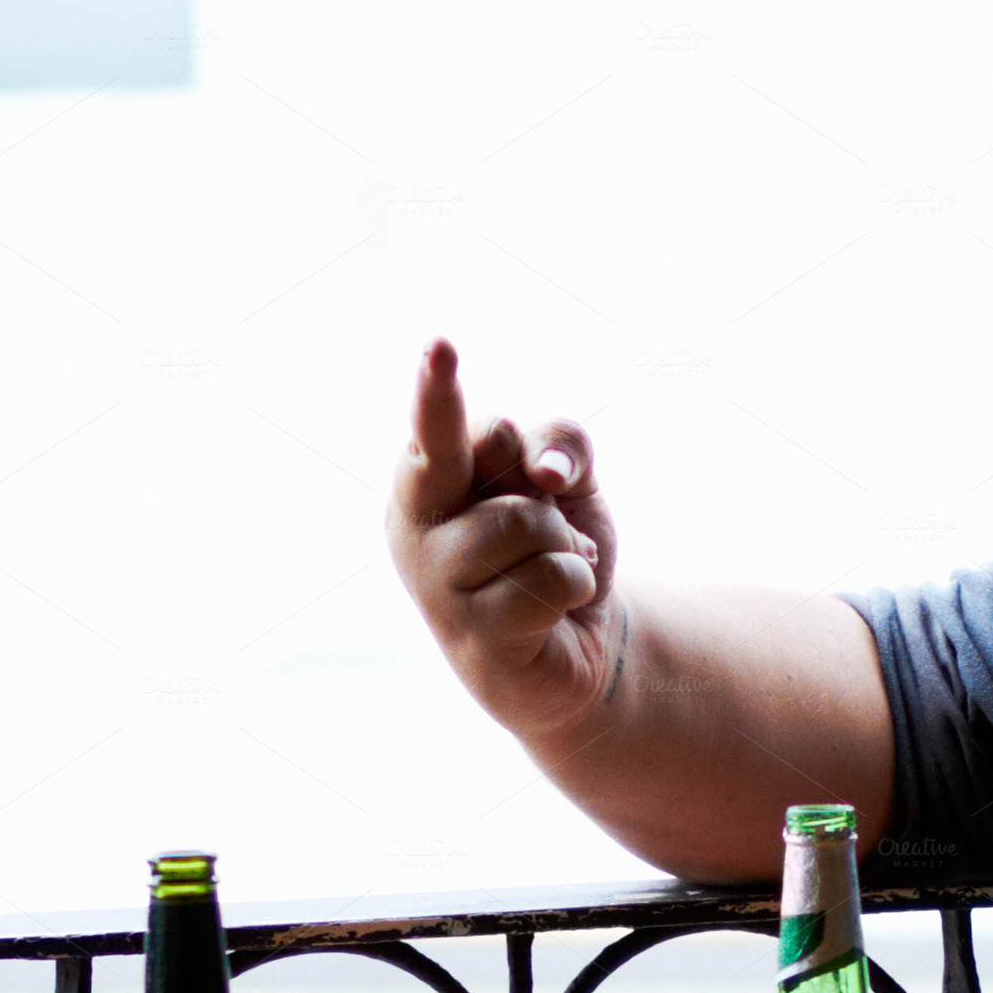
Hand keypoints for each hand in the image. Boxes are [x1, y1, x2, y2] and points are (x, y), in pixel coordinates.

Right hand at [390, 339, 623, 741]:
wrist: (574, 648)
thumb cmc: (552, 548)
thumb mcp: (566, 478)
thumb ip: (557, 442)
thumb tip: (544, 469)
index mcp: (427, 478)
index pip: (440, 423)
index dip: (438, 385)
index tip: (437, 344)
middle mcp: (416, 525)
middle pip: (443, 451)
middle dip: (443, 403)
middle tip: (446, 356)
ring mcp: (437, 583)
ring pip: (525, 518)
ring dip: (564, 540)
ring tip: (552, 564)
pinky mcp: (476, 636)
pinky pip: (550, 576)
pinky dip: (575, 582)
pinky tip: (558, 604)